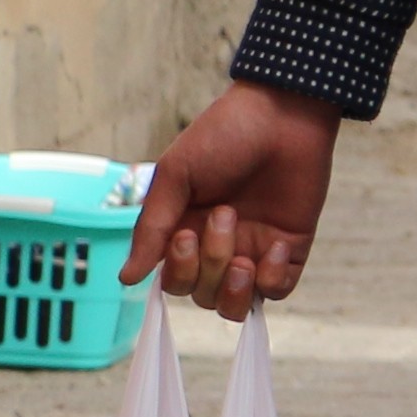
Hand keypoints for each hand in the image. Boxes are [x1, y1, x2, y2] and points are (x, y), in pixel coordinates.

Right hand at [127, 79, 339, 318]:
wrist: (283, 112)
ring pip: (235, 303)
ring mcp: (254, 249)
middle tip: (224, 215)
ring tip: (245, 256)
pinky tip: (273, 246)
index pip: (172, 281)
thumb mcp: (176, 176)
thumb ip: (152, 228)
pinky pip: (277, 290)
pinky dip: (271, 280)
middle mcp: (217, 247)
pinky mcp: (289, 248)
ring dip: (235, 288)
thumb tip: (126, 278)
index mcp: (184, 230)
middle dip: (209, 266)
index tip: (184, 234)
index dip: (177, 271)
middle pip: (201, 294)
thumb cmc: (224, 135)